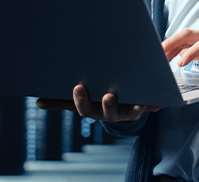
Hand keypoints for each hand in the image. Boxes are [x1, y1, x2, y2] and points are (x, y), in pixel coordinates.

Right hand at [36, 84, 161, 121]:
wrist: (123, 105)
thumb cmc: (98, 100)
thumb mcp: (80, 101)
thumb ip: (61, 101)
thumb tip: (38, 102)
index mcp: (93, 109)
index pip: (82, 107)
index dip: (80, 99)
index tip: (78, 86)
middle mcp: (111, 113)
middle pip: (105, 112)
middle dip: (104, 104)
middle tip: (101, 93)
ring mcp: (128, 112)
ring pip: (132, 112)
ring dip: (135, 108)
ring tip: (135, 101)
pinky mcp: (144, 108)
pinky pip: (151, 107)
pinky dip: (156, 105)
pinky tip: (161, 101)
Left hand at [162, 26, 198, 69]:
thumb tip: (183, 56)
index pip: (183, 37)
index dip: (169, 45)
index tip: (159, 54)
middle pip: (181, 34)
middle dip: (166, 44)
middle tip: (154, 54)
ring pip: (187, 36)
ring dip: (173, 45)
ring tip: (162, 56)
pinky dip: (189, 53)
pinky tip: (182, 62)